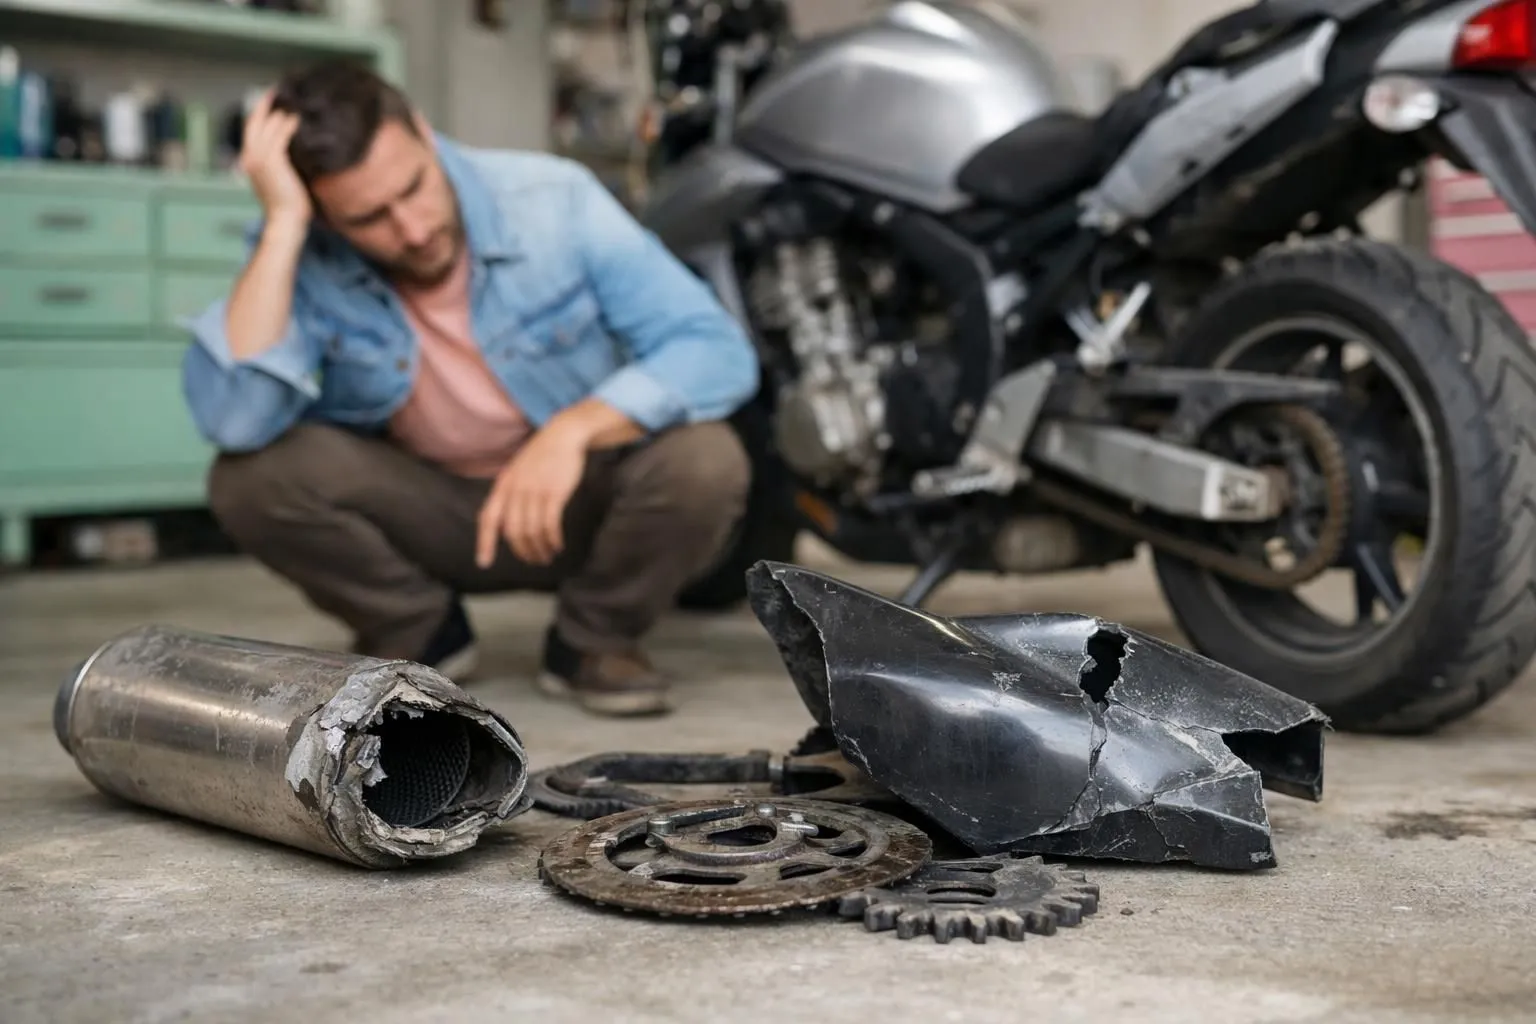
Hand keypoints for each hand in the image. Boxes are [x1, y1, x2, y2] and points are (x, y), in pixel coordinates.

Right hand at [239, 89, 310, 228]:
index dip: (260, 111)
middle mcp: (250, 156)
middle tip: (281, 89)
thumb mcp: (281, 177)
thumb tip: (297, 144)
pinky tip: (299, 117)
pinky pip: (281, 136)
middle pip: (255, 120)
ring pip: (269, 125)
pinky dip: (289, 125)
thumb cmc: (289, 204)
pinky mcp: (273, 161)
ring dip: (282, 111)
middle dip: (267, 103)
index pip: (252, 128)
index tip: (271, 97)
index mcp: (249, 160)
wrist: (286, 221)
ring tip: (296, 100)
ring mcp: (260, 158)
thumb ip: (281, 160)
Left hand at [475, 424, 588, 567]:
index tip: (484, 563)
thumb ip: (510, 494)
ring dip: (540, 548)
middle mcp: (515, 490)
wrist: (563, 435)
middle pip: (513, 532)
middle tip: (534, 560)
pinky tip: (558, 545)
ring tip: (547, 555)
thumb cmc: (542, 456)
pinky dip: (553, 539)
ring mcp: (534, 491)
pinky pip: (550, 524)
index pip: (488, 519)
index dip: (484, 542)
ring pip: (532, 531)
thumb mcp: (517, 472)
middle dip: (523, 551)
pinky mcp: (554, 493)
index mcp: (503, 486)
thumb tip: (507, 524)